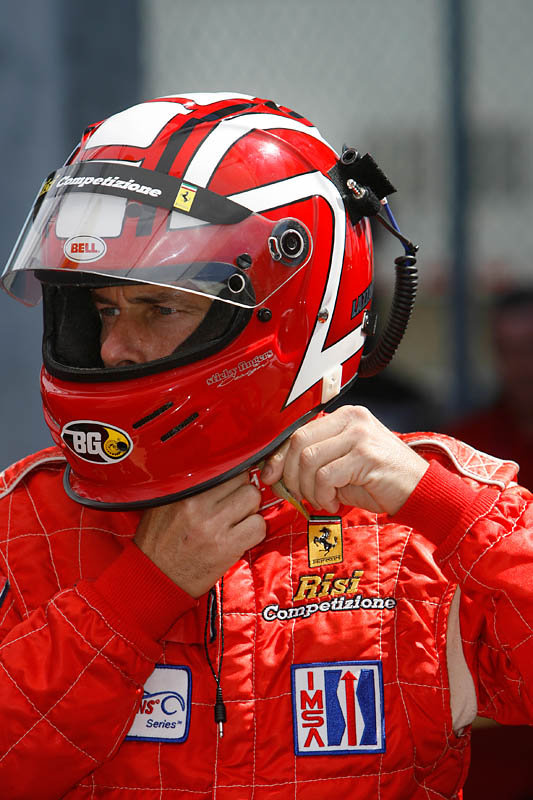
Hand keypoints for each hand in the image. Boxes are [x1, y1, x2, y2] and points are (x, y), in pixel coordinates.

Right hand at [134, 473, 265, 596]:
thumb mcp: (162, 504)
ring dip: (250, 509)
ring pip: (253, 498)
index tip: (230, 486)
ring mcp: (214, 526)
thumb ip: (186, 486)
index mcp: (183, 492)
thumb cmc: (158, 540)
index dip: (231, 477)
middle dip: (241, 491)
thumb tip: (214, 469)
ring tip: (237, 520)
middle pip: (241, 480)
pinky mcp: (227, 547)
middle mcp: (198, 505)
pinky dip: (255, 530)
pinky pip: (258, 526)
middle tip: (234, 505)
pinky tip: (241, 535)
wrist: (154, 577)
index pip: (223, 468)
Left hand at [261, 405, 427, 515]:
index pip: (299, 431)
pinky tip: (333, 502)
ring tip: (321, 499)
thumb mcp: (343, 464)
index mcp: (345, 416)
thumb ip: (315, 461)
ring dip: (308, 488)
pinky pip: (326, 476)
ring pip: (309, 460)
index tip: (271, 475)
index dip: (279, 456)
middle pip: (299, 442)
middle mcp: (352, 419)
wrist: (420, 491)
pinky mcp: (365, 455)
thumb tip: (278, 472)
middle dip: (291, 474)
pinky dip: (322, 495)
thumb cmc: (380, 481)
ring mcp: (359, 435)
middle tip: (298, 494)